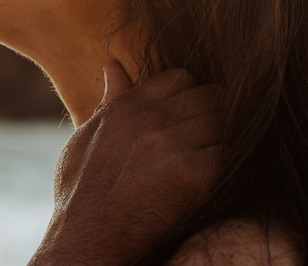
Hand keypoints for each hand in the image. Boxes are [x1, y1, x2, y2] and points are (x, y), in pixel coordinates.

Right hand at [28, 64, 223, 265]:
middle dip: (212, 113)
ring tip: (210, 157)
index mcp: (127, 106)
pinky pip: (227, 153)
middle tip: (208, 138)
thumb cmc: (80, 194)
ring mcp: (173, 144)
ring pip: (222, 121)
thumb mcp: (85, 137)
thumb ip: (109, 101)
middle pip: (208, 95)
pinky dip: (224, 164)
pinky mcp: (193, 174)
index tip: (187, 117)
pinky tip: (210, 178)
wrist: (86, 241)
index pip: (180, 77)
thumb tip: (115, 66)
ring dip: (221, 138)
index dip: (189, 95)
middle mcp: (151, 119)